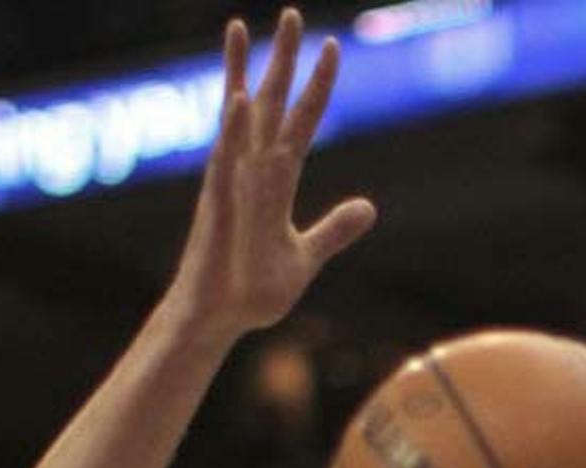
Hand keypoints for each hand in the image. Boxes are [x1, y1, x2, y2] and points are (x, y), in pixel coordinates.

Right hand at [165, 10, 376, 343]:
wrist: (219, 319)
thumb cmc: (254, 290)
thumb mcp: (307, 257)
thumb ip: (334, 230)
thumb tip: (368, 207)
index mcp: (275, 180)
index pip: (302, 122)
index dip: (316, 86)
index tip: (334, 47)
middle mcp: (250, 171)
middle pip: (269, 103)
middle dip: (281, 59)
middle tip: (292, 13)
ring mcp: (232, 183)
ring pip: (242, 118)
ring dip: (244, 73)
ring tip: (242, 26)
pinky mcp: (217, 204)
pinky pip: (227, 160)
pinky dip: (233, 129)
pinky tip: (239, 96)